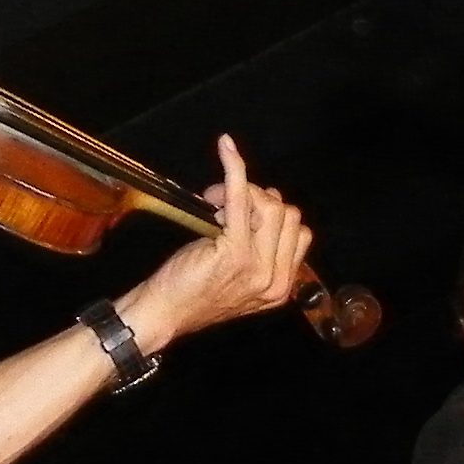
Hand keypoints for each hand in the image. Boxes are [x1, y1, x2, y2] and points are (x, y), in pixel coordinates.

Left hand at [128, 136, 310, 344]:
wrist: (164, 313)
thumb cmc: (191, 291)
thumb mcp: (239, 277)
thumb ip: (261, 250)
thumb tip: (268, 201)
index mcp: (281, 286)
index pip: (299, 232)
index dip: (271, 214)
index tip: (241, 214)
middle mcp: (275, 280)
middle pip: (287, 215)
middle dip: (257, 199)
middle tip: (220, 205)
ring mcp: (257, 268)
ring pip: (271, 206)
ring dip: (241, 192)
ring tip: (213, 204)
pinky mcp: (234, 252)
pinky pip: (241, 199)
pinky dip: (234, 169)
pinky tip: (226, 150)